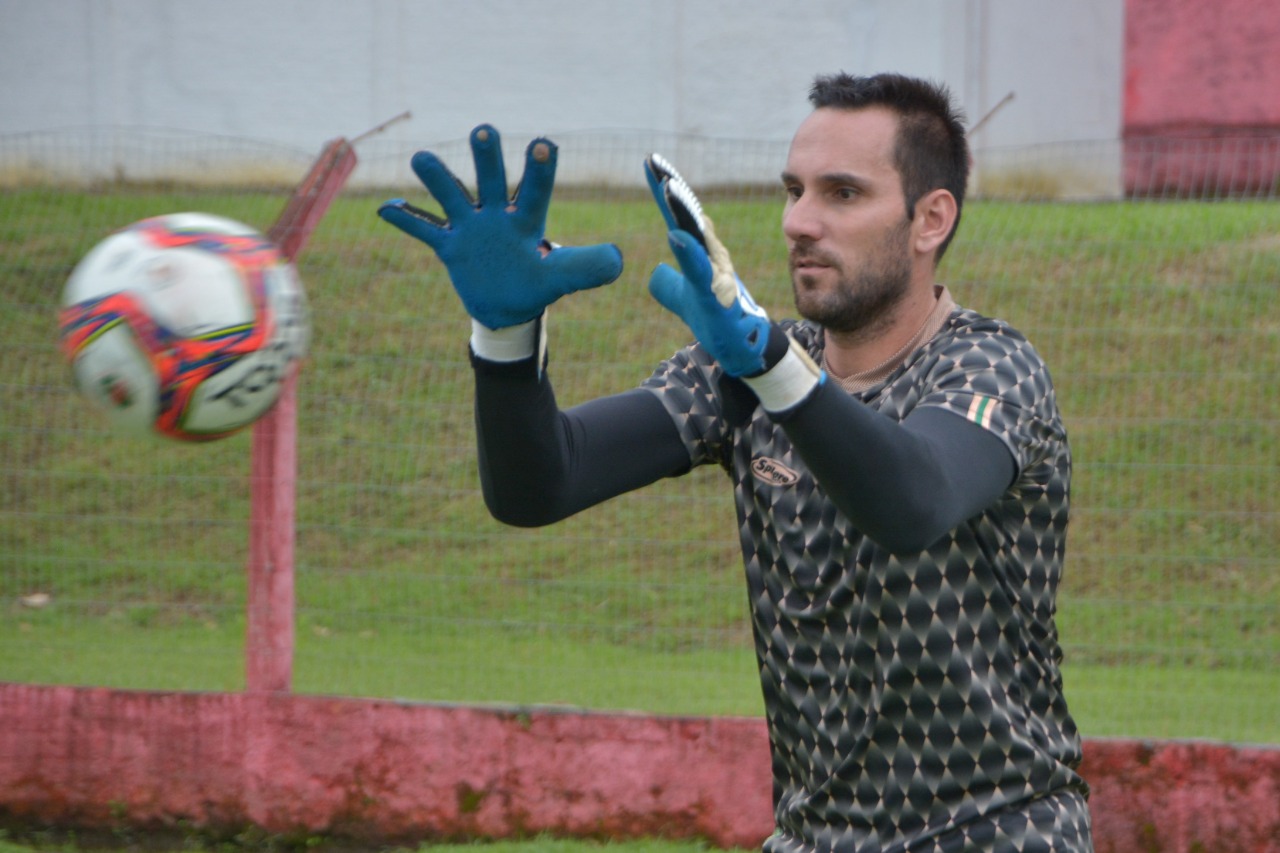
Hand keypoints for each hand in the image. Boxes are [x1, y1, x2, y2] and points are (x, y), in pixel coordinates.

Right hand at [379, 125, 622, 328]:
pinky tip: (385, 208)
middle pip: (492, 180)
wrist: (506, 307)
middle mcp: (497, 215)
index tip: (542, 142)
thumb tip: (620, 259)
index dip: (539, 168)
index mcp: (528, 221)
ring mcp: (471, 228)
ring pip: (452, 196)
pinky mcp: (450, 247)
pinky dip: (407, 222)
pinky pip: (425, 231)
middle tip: (485, 129)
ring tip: (421, 158)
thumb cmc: (536, 285)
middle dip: (487, 157)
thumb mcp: (561, 278)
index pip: (535, 190)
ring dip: (437, 178)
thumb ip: (586, 267)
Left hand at [644, 154, 771, 376]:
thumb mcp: (686, 299)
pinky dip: (690, 253)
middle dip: (672, 189)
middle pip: (687, 218)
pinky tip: (676, 236)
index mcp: (697, 255)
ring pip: (697, 237)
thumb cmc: (716, 319)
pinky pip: (702, 272)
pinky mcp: (717, 298)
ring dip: (682, 212)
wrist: (741, 348)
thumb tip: (656, 272)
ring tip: (667, 188)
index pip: (678, 217)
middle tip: (655, 162)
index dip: (665, 191)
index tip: (650, 162)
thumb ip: (670, 284)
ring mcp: (715, 274)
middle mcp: (709, 257)